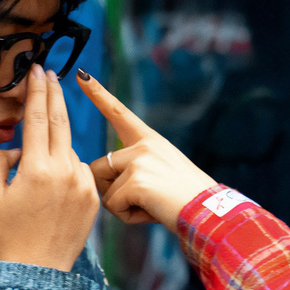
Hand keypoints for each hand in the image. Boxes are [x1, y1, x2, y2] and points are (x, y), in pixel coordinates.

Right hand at [0, 66, 100, 269]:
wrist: (38, 270)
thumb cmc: (7, 234)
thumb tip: (14, 146)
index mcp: (37, 168)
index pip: (36, 118)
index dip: (36, 91)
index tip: (38, 70)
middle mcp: (64, 171)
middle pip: (59, 122)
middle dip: (54, 95)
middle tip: (50, 74)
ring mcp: (83, 184)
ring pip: (66, 151)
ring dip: (53, 149)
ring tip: (35, 177)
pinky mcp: (93, 197)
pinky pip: (78, 171)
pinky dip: (64, 170)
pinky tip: (51, 190)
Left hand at [77, 71, 216, 233]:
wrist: (208, 212)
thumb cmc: (183, 199)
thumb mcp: (161, 172)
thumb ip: (134, 168)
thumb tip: (102, 179)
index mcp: (149, 140)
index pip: (118, 112)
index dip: (98, 93)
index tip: (81, 74)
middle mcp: (143, 145)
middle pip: (99, 167)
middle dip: (111, 189)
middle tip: (143, 199)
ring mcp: (139, 161)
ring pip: (103, 189)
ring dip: (120, 204)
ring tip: (151, 205)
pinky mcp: (136, 181)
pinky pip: (113, 206)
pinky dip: (128, 216)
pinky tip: (151, 212)